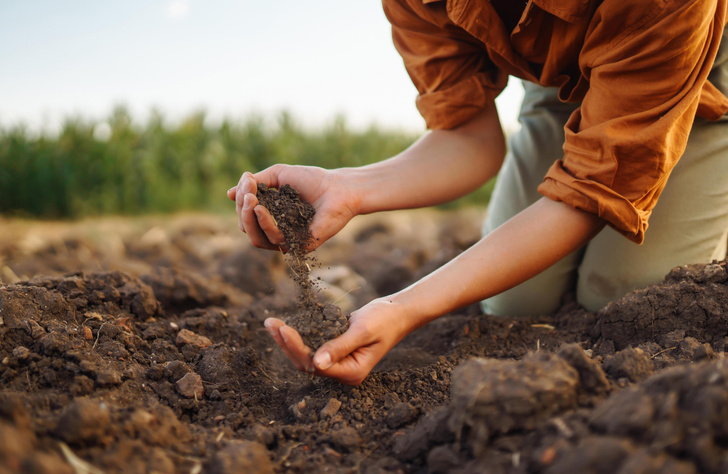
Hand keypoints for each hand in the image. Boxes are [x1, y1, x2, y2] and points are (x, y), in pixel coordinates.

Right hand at [226, 165, 359, 251]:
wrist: (339, 187)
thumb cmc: (312, 179)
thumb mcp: (278, 175)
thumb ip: (255, 184)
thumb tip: (229, 194)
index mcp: (271, 216)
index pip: (246, 215)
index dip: (241, 200)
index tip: (247, 181)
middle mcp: (277, 231)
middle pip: (247, 229)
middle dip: (242, 210)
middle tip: (247, 193)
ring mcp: (288, 240)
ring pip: (256, 239)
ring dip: (249, 218)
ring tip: (252, 199)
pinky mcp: (300, 246)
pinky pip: (275, 240)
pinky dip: (265, 224)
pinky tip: (262, 209)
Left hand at [263, 298, 410, 384]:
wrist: (397, 311)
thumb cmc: (384, 320)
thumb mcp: (362, 331)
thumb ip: (340, 347)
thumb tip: (317, 363)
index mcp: (351, 373)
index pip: (316, 365)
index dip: (297, 348)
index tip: (283, 329)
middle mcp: (343, 372)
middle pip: (306, 363)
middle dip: (286, 344)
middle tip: (270, 323)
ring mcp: (338, 362)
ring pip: (306, 355)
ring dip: (288, 340)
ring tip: (271, 323)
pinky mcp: (335, 351)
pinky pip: (312, 346)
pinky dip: (298, 335)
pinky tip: (284, 326)